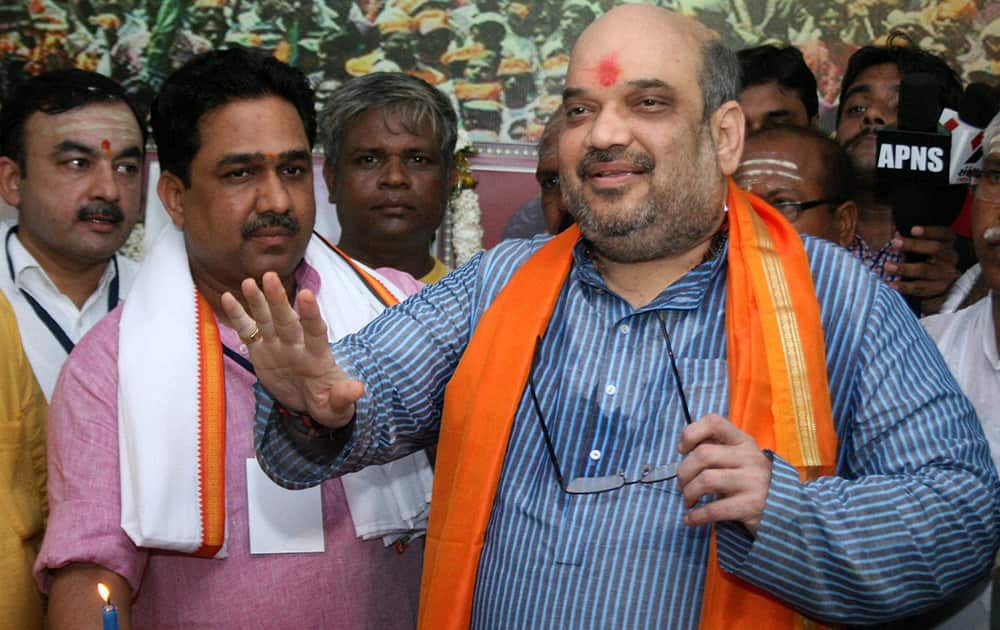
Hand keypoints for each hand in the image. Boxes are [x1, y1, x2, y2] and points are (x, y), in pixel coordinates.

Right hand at [220, 271, 362, 427]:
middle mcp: (296, 344)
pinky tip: (227, 297)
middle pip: (286, 319)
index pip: (315, 331)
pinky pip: (248, 331)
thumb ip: (344, 397)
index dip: (311, 313)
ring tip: (249, 282)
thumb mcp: (337, 407)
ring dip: (258, 301)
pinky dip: (238, 315)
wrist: (311, 403)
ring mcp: (277, 345)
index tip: (306, 294)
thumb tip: (358, 389)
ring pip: (266, 319)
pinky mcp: (261, 351)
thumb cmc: (328, 403)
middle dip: (278, 299)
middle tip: (270, 276)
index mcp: (317, 355)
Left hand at [676, 414, 772, 535]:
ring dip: (688, 493)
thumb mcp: (738, 459)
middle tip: (682, 485)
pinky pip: (714, 509)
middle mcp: (750, 457)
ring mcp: (753, 481)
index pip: (714, 422)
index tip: (683, 450)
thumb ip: (716, 450)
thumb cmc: (749, 481)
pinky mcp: (752, 505)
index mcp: (744, 441)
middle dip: (684, 472)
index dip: (691, 433)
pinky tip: (690, 519)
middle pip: (703, 454)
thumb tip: (684, 451)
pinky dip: (696, 516)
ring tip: (688, 501)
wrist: (783, 510)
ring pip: (706, 480)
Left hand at [886, 225, 958, 312]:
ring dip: (905, 268)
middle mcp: (951, 257)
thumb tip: (896, 235)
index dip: (929, 231)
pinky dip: (905, 286)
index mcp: (948, 242)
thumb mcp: (923, 244)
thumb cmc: (925, 255)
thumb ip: (912, 239)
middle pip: (935, 249)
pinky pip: (920, 288)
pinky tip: (892, 284)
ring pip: (925, 270)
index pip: (943, 233)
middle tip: (895, 243)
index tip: (913, 230)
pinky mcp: (939, 288)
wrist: (938, 279)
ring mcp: (946, 274)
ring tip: (887, 266)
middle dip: (914, 245)